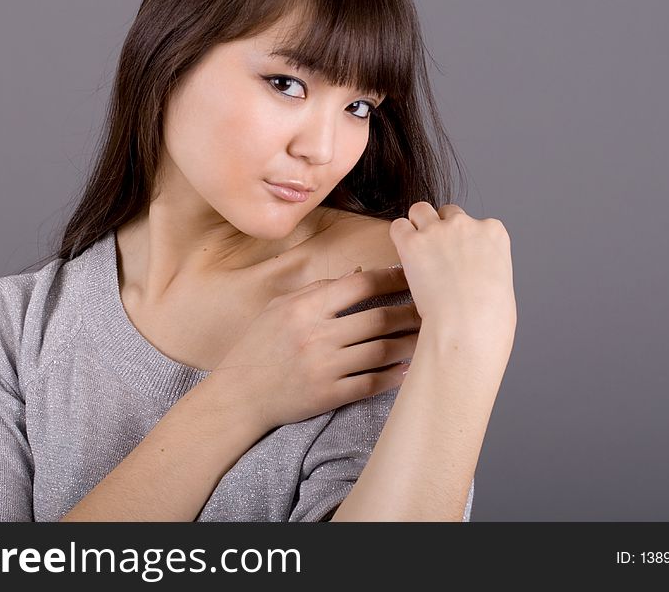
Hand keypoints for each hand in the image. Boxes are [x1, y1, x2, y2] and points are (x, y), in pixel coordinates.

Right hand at [212, 266, 420, 430]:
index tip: (409, 276)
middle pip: (378, 319)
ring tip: (427, 337)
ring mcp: (324, 367)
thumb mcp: (279, 308)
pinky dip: (394, 376)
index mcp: (305, 308)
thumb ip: (317, 290)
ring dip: (409, 343)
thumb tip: (357, 273)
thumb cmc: (258, 347)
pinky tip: (408, 369)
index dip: (390, 278)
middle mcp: (317, 336)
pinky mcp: (329, 395)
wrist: (239, 395)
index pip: (359, 285)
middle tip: (429, 308)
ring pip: (382, 351)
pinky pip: (371, 383)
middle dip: (409, 312)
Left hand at [389, 202, 516, 373]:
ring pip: (420, 210)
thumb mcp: (501, 282)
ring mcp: (438, 230)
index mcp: (493, 231)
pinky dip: (399, 238)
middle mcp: (466, 224)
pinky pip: (398, 226)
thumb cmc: (488, 318)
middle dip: (440, 228)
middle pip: (447, 212)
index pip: (474, 222)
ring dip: (417, 226)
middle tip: (435, 255)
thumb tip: (473, 270)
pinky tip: (403, 256)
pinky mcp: (412, 243)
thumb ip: (486, 264)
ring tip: (417, 251)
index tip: (457, 257)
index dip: (462, 240)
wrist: (468, 327)